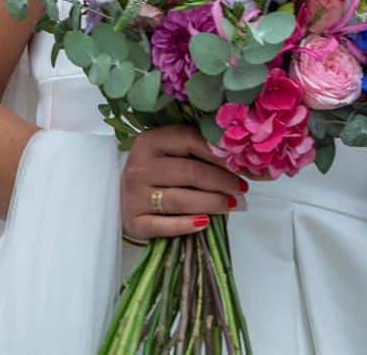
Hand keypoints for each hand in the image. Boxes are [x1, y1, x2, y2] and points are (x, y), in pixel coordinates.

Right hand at [119, 124, 246, 240]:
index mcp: (150, 141)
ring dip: (211, 203)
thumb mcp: (172, 151)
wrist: (124, 195)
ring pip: (179, 200)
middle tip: (242, 188)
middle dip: (221, 181)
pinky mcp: (133, 221)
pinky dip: (186, 225)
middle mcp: (139, 166)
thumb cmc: (158, 170)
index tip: (240, 164)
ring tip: (232, 204)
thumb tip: (238, 158)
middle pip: (189, 173)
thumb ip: (197, 148)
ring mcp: (133, 195)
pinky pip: (163, 226)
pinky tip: (205, 222)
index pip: (190, 141)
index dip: (219, 154)